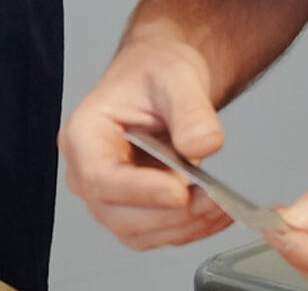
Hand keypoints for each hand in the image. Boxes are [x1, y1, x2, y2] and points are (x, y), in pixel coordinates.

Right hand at [61, 33, 233, 248]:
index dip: (140, 191)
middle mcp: (88, 172)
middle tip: (214, 200)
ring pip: (139, 233)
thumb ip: (189, 110)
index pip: (101, 177)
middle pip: (118, 214)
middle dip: (170, 214)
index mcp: (84, 135)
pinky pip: (158, 233)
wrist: (165, 83)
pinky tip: (217, 212)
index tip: (180, 191)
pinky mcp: (134, 210)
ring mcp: (109, 196)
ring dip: (184, 227)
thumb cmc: (155, 72)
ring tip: (223, 205)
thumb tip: (202, 144)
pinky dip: (190, 229)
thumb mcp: (176, 77)